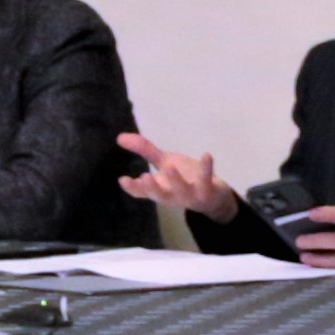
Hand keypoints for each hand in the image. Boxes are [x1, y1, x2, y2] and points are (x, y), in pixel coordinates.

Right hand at [116, 129, 236, 220]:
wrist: (214, 197)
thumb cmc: (185, 179)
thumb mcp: (164, 162)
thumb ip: (145, 151)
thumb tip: (120, 137)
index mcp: (160, 190)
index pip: (142, 192)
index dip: (132, 188)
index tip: (123, 180)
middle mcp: (173, 195)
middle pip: (160, 195)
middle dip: (153, 187)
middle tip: (145, 177)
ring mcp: (191, 195)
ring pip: (182, 190)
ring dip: (176, 180)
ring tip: (169, 167)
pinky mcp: (208, 190)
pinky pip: (207, 179)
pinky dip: (206, 167)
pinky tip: (206, 155)